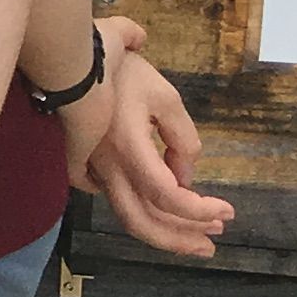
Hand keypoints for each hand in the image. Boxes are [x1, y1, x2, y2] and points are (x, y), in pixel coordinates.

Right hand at [72, 20, 232, 259]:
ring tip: (196, 232)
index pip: (168, 196)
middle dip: (181, 237)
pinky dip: (138, 211)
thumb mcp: (165, 97)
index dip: (200, 211)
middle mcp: (108, 167)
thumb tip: (184, 177)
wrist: (69, 57)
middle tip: (214, 240)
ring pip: (125, 214)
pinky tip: (153, 206)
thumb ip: (182, 141)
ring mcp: (92, 168)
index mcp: (130, 149)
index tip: (227, 211)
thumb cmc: (120, 71)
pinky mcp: (84, 165)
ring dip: (163, 230)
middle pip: (142, 221)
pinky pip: (111, 198)